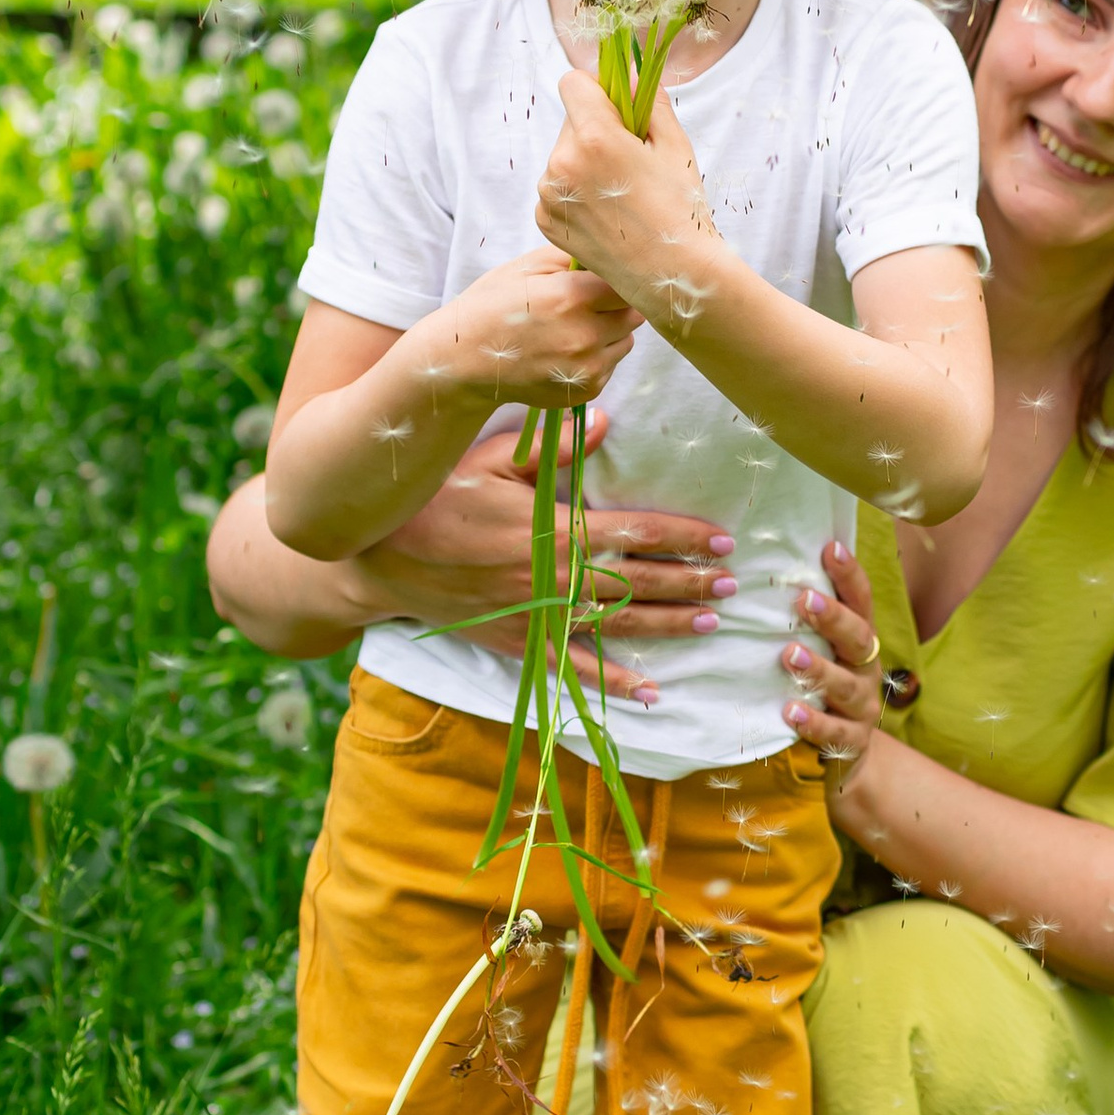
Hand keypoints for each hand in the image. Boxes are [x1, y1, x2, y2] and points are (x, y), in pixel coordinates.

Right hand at [345, 418, 736, 703]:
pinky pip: (575, 668)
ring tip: (710, 622)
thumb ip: (553, 447)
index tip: (721, 540)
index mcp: (553, 528)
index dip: (682, 537)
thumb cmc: (438, 499)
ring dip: (668, 625)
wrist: (382, 559)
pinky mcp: (522, 642)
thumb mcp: (490, 459)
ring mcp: (539, 614)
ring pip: (617, 623)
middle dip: (689, 582)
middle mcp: (554, 576)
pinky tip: (650, 695)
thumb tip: (606, 420)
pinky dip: (613, 683)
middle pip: (637, 581)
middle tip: (730, 584)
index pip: (634, 532)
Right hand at [441, 242, 641, 407]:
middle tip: (586, 304)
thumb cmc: (492, 306)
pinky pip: (610, 366)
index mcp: (571, 297)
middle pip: (633, 314)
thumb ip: (573, 255)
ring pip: (626, 342)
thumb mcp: (526, 267)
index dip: (617, 279)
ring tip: (573, 328)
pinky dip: (597, 358)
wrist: (463, 361)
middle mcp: (585, 336)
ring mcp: (587, 368)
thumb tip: (609, 252)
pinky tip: (565, 352)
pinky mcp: (586, 391)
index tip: (602, 280)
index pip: (628, 284)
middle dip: (616, 306)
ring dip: (610, 334)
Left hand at [535, 74, 722, 324]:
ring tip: (621, 195)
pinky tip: (607, 214)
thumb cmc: (681, 209)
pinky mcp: (546, 220)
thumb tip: (629, 71)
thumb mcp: (675, 145)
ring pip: (563, 157)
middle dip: (596, 131)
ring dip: (585, 165)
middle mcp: (562, 163)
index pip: (573, 83)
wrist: (675, 275)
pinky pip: (557, 189)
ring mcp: (549, 195)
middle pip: (571, 122)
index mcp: (594, 138)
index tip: (617, 108)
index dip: (597, 90)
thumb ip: (648, 100)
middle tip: (630, 163)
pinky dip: (576, 195)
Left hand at [782, 538, 884, 796]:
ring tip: (789, 655)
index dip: (849, 574)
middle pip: (860, 638)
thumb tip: (765, 569)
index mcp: (859, 639)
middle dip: (834, 618)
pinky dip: (814, 722)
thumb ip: (803, 622)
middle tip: (805, 600)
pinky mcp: (852, 742)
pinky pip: (836, 734)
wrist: (846, 755)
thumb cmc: (822, 689)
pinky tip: (791, 711)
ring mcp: (863, 707)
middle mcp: (866, 668)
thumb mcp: (820, 652)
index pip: (861, 600)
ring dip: (819, 670)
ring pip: (846, 686)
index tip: (830, 548)